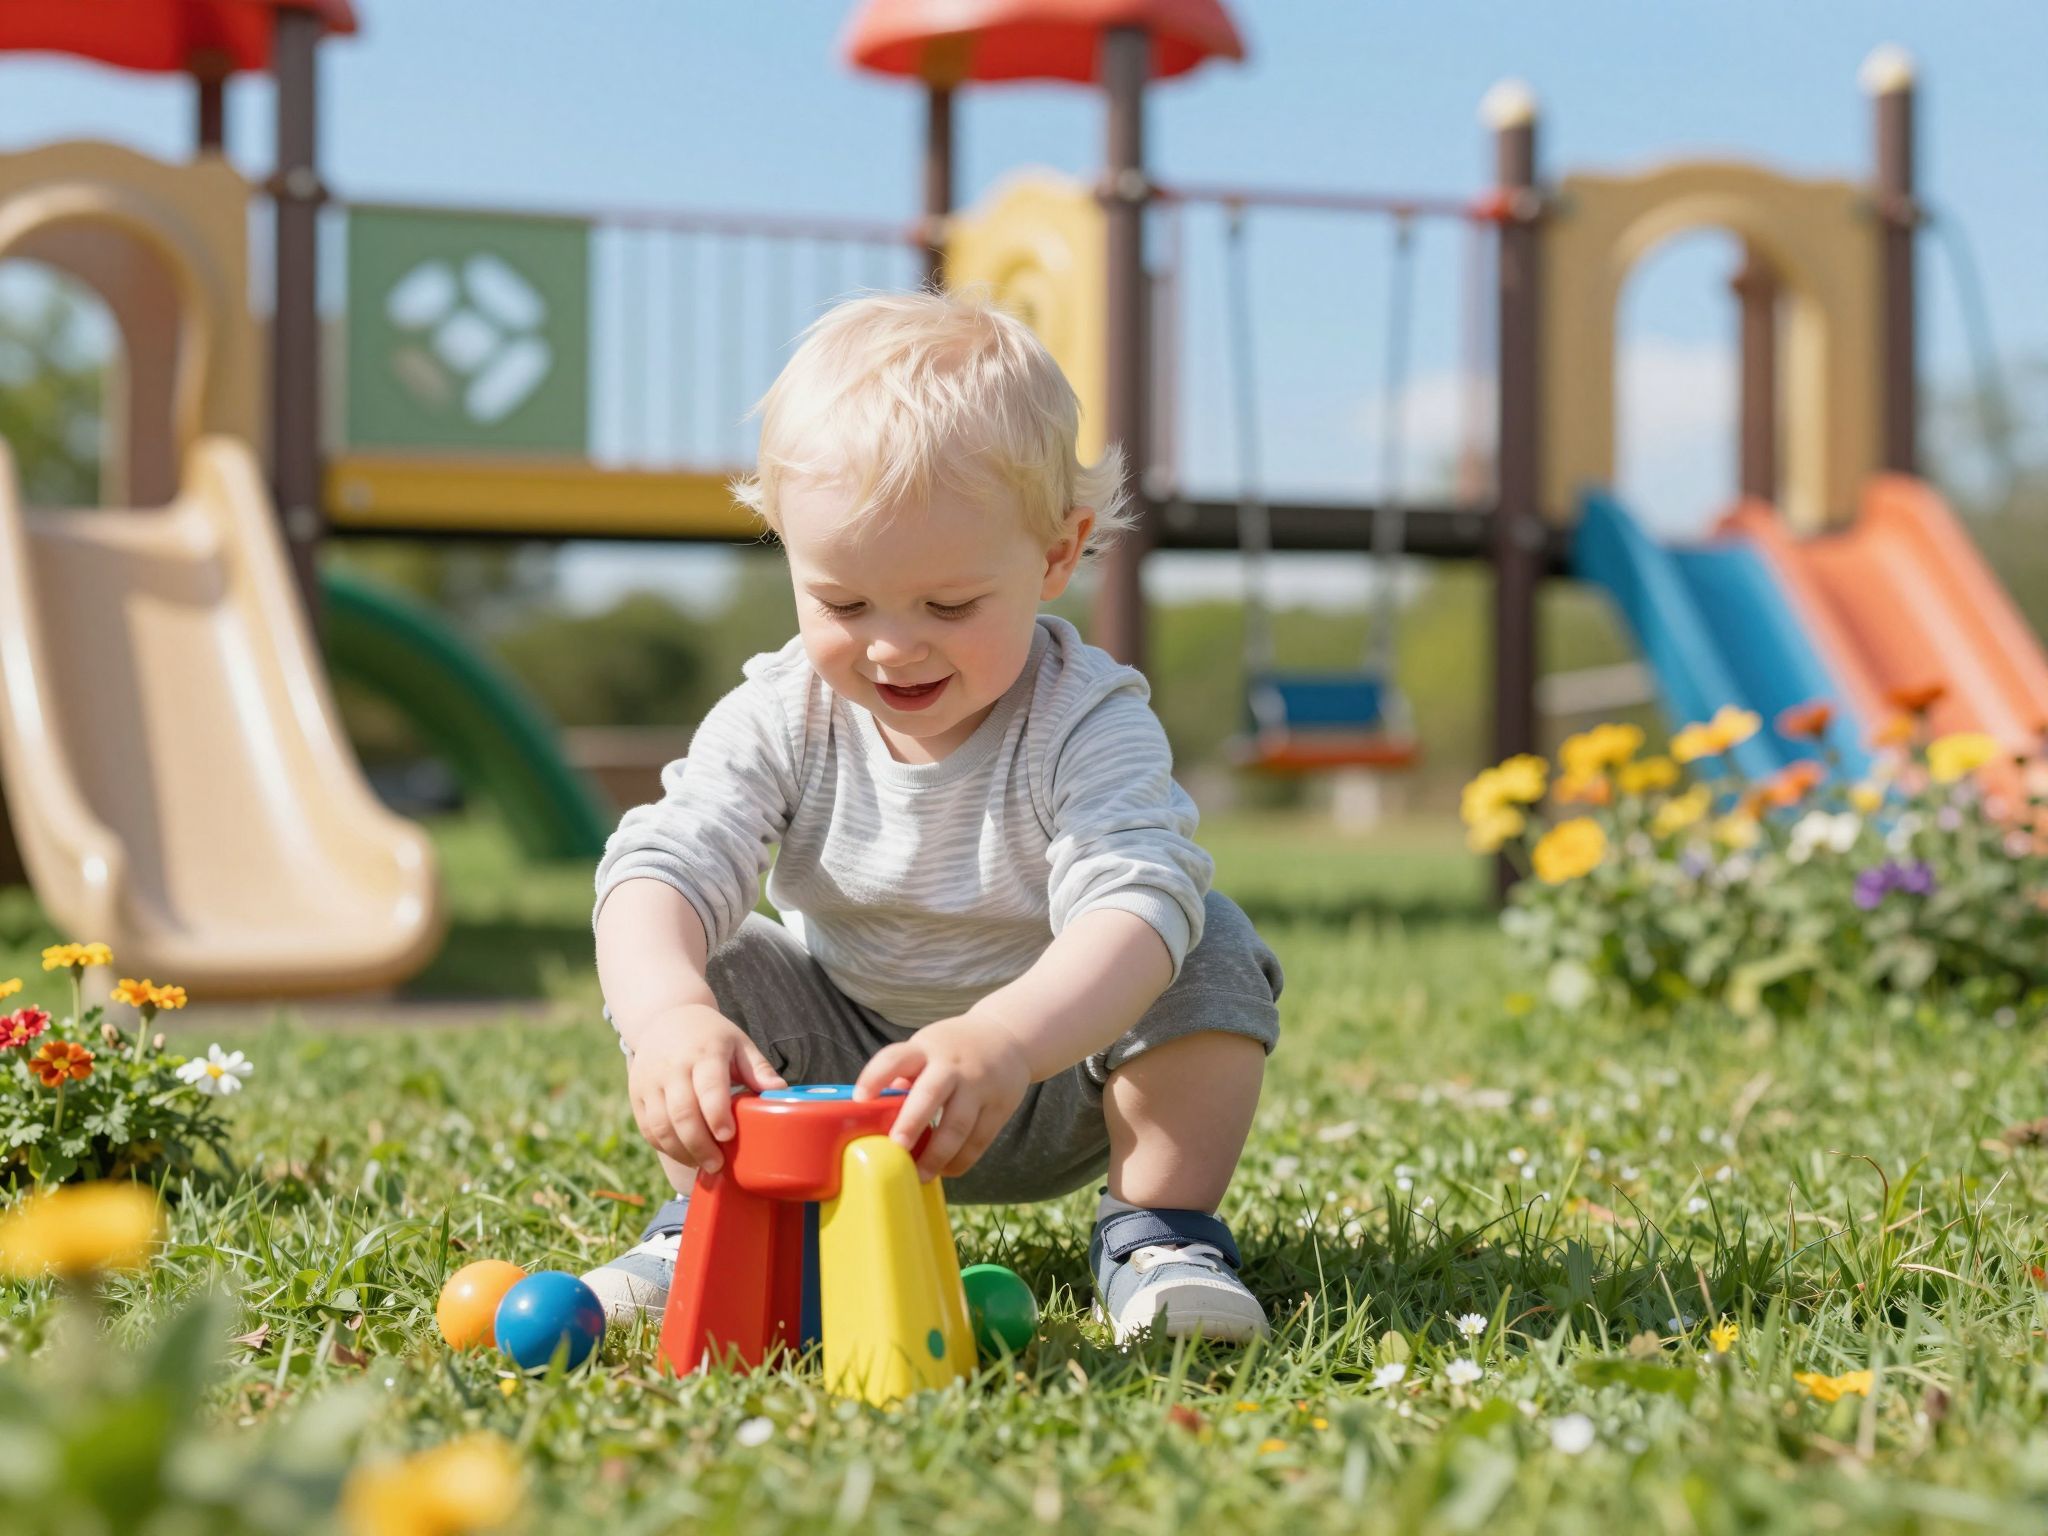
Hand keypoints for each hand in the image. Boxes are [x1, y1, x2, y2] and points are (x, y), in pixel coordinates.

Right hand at [625, 1003, 785, 1174]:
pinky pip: (647, 1127)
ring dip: (681, 1151)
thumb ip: (759, 1069)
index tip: (728, 1136)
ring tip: (701, 1164)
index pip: (708, 1088)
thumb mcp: (739, 1043)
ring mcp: (650, 1080)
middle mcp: (673, 1066)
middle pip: (683, 1113)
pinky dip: (664, 1146)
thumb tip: (782, 1092)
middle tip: (717, 1164)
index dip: (717, 1116)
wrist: (666, 1016)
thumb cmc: (712, 1036)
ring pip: (661, 1125)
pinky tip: (683, 1153)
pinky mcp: (636, 1092)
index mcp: (704, 1052)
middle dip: (700, 1145)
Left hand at [853, 1012, 1031, 1181]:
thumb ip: (903, 1077)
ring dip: (936, 1155)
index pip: (896, 1058)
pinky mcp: (1000, 1106)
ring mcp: (979, 1086)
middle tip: (896, 1148)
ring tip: (919, 1175)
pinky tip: (945, 1170)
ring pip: (958, 1126)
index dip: (877, 1076)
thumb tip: (875, 1115)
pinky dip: (960, 1161)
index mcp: (926, 1049)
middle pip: (930, 1094)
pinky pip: (978, 1140)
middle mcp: (952, 1065)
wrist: (1008, 1035)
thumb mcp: (926, 1049)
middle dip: (911, 1123)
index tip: (860, 1098)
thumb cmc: (953, 1049)